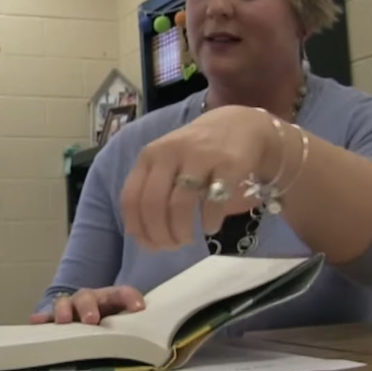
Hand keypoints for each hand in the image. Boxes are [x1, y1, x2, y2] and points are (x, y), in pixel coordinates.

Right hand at [29, 286, 145, 324]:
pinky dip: (42, 319)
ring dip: (64, 311)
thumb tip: (153, 347)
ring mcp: (71, 307)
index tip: (139, 308)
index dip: (130, 298)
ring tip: (63, 321)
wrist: (92, 317)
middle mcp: (90, 299)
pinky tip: (36, 322)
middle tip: (91, 320)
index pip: (123, 292)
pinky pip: (46, 317)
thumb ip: (136, 330)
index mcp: (111, 298)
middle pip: (88, 296)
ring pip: (65, 302)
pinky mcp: (55, 318)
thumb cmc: (112, 324)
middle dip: (89, 307)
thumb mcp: (125, 323)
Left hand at [119, 105, 281, 250]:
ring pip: (180, 205)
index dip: (138, 228)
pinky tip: (210, 226)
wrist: (240, 125)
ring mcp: (199, 156)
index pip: (131, 198)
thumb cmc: (196, 151)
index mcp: (149, 155)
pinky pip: (213, 201)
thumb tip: (143, 237)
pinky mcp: (228, 163)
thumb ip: (152, 192)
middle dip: (159, 234)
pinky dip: (209, 222)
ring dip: (181, 231)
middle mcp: (170, 153)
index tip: (150, 245)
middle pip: (153, 204)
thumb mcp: (167, 162)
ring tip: (187, 239)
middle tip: (172, 246)